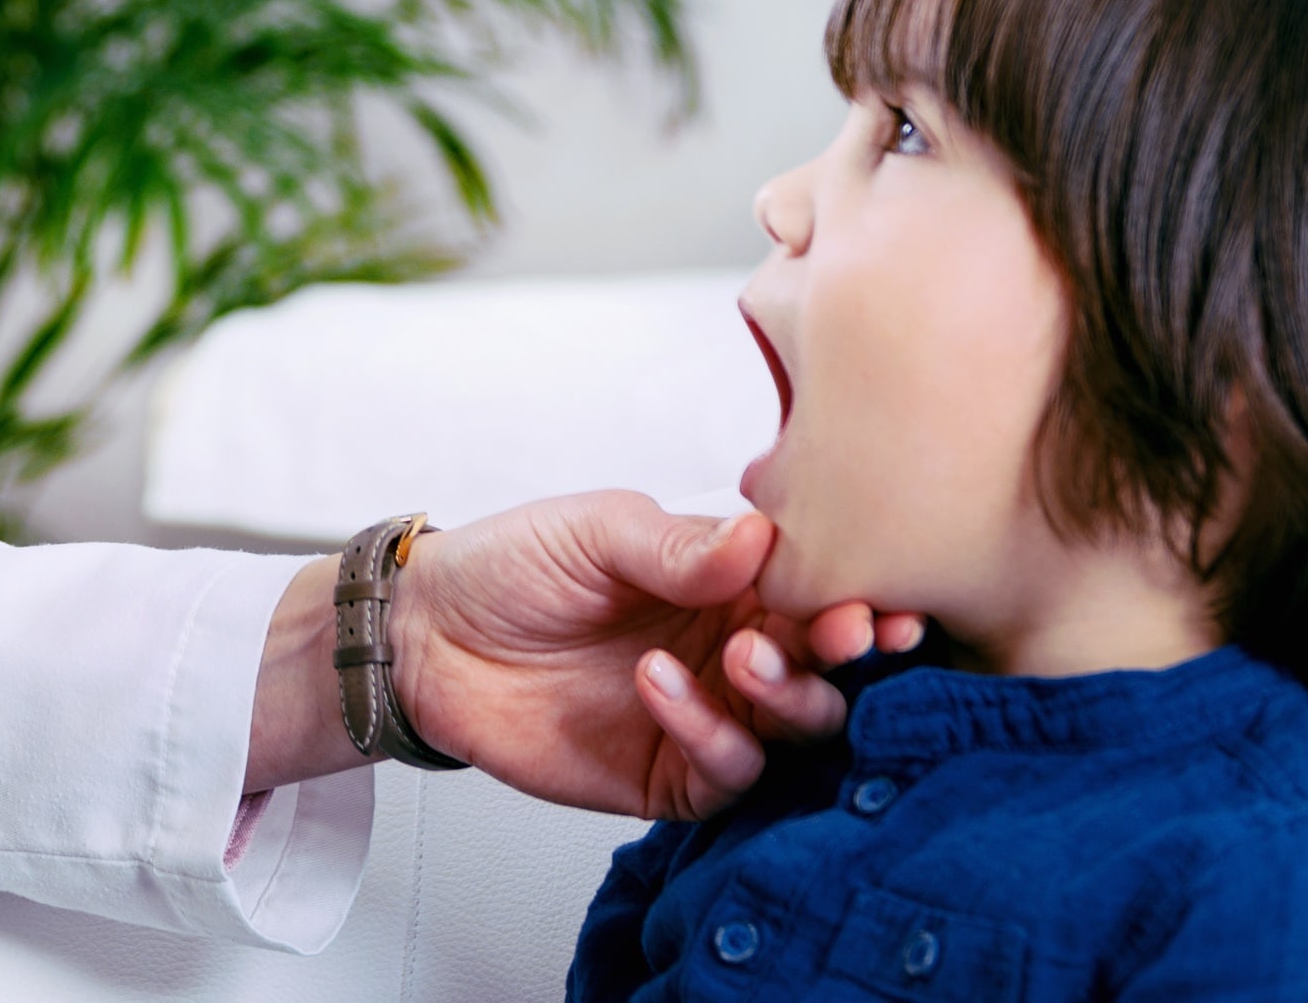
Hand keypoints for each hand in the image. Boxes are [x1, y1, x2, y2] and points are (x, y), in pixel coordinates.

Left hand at [244, 492, 920, 817]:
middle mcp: (733, 650)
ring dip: (788, 697)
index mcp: (731, 582)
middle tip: (841, 634)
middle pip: (827, 670)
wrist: (431, 632)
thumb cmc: (514, 565)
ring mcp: (707, 716)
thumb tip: (763, 540)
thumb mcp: (596, 532)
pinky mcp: (670, 775)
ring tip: (741, 656)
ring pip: (794, 731)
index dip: (855, 596)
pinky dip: (708, 734)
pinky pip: (725, 775)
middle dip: (846, 655)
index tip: (876, 597)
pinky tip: (659, 686)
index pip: (818, 594)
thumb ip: (679, 547)